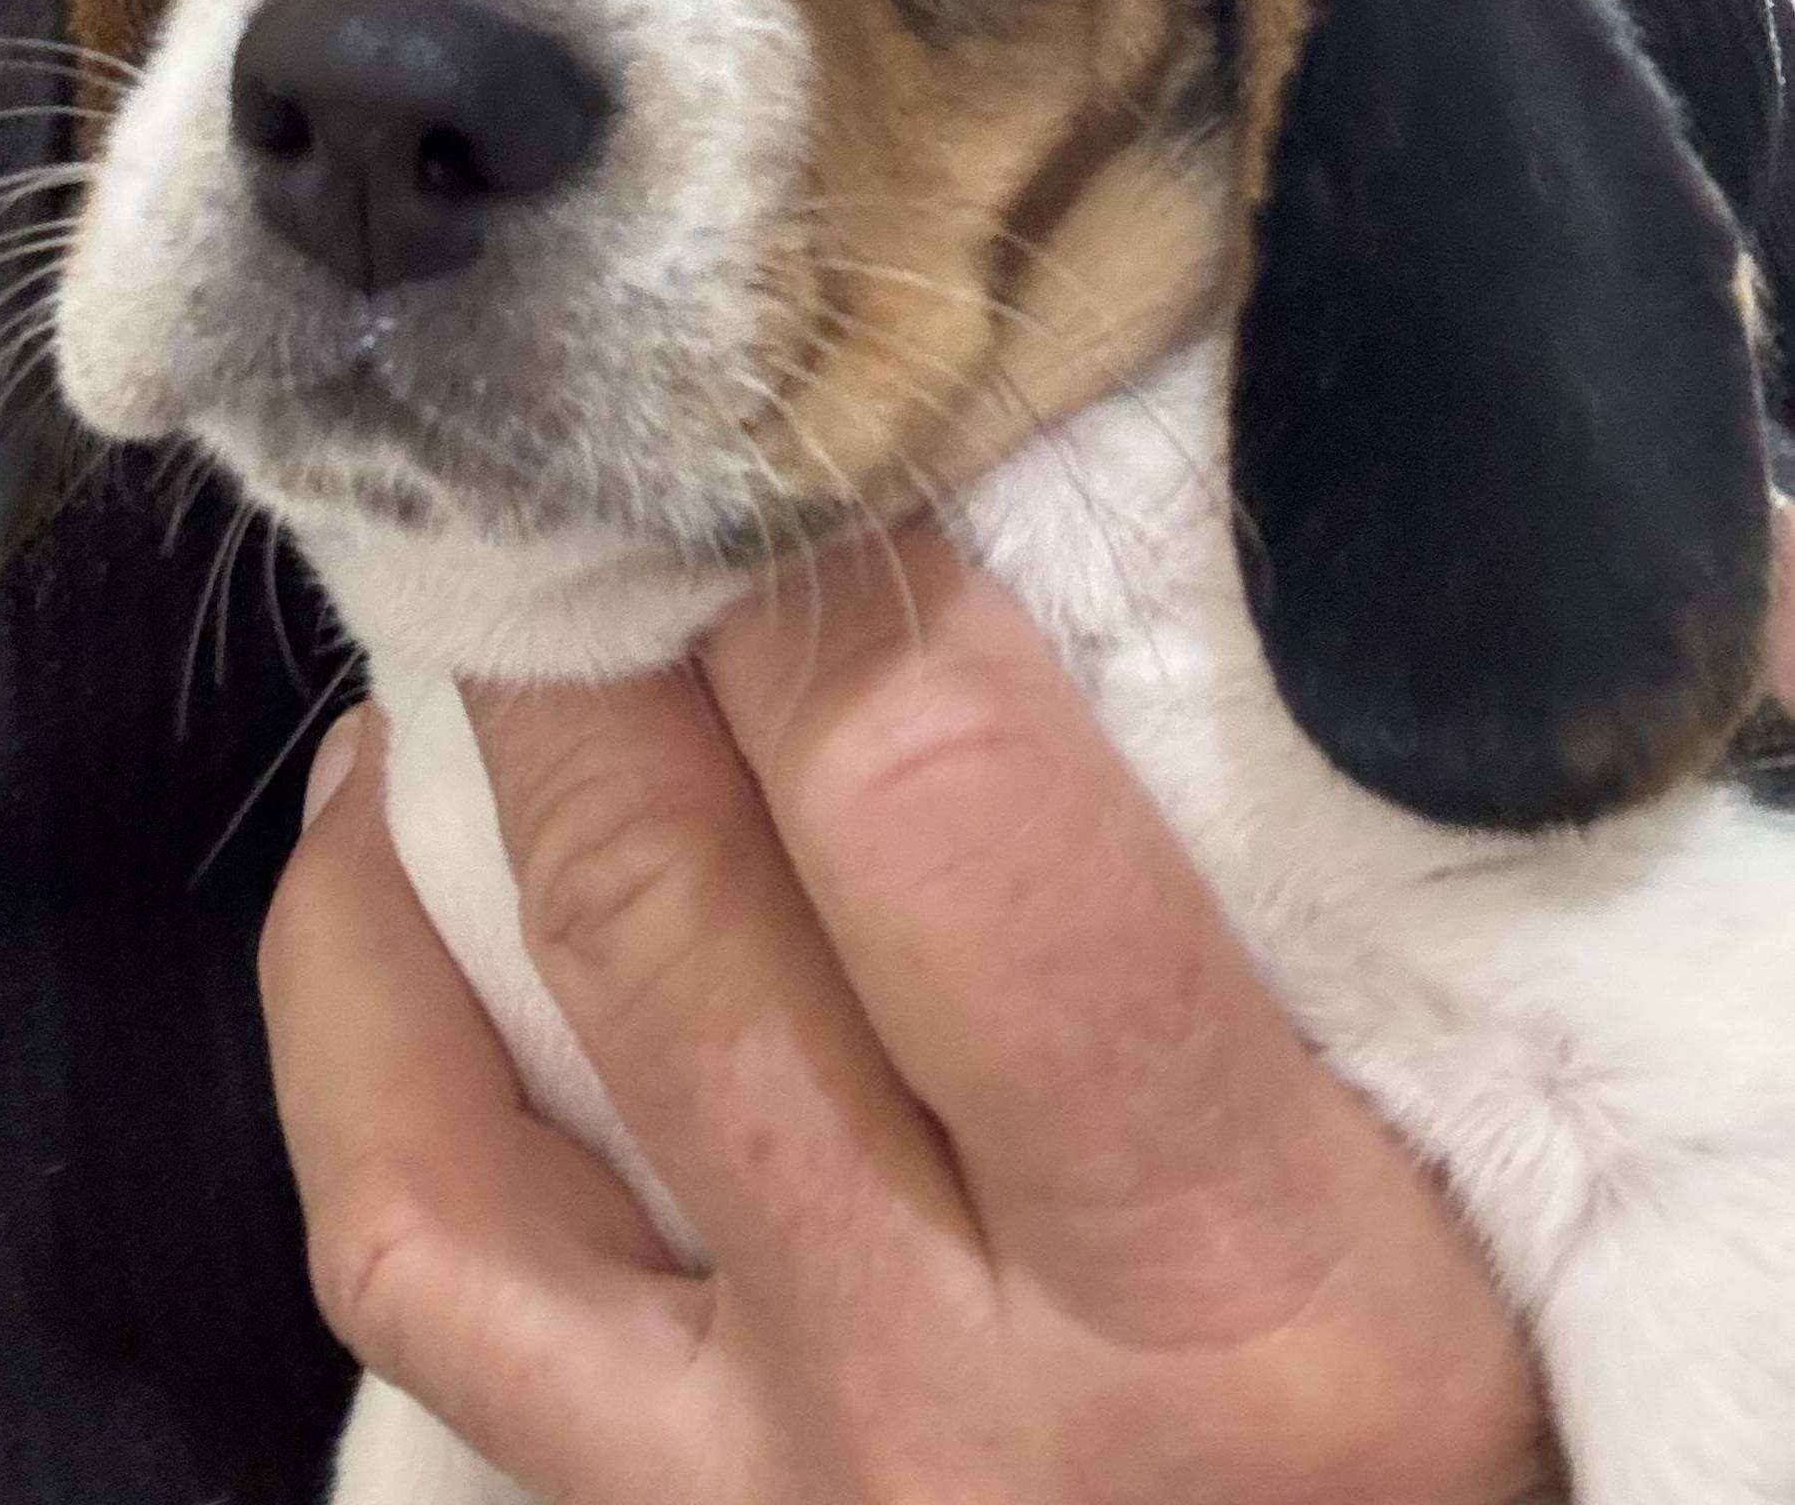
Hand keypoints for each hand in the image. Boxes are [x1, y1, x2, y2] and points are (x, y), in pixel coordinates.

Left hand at [263, 529, 1572, 1504]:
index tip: (847, 436)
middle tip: (653, 443)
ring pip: (543, 1012)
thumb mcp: (1492, 1165)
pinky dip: (347, 1002)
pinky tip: (374, 834)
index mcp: (1233, 1278)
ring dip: (497, 744)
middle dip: (638, 615)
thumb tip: (1137, 510)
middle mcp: (966, 1387)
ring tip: (520, 585)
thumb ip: (1317, 864)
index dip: (849, 579)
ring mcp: (772, 1464)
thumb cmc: (1459, 1394)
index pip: (938, 814)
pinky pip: (412, 1238)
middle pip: (689, 886)